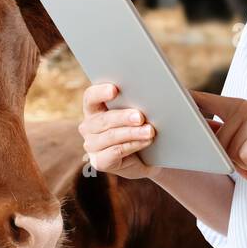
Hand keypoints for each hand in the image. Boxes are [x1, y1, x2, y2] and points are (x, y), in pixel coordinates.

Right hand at [78, 83, 222, 180]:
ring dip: (132, 133)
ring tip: (150, 130)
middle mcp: (89, 126)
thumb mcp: (143, 109)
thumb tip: (157, 86)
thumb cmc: (146, 124)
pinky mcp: (100, 161)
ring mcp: (92, 145)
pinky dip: (132, 146)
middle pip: (103, 119)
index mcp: (95, 107)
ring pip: (111, 136)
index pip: (91, 97)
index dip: (100, 92)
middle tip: (140, 116)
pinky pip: (115, 152)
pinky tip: (146, 142)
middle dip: (123, 117)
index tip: (115, 89)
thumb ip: (141, 98)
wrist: (152, 155)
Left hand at [188, 91, 246, 179]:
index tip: (170, 92)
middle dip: (232, 160)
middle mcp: (245, 107)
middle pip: (217, 141)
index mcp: (238, 107)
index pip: (207, 101)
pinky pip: (245, 156)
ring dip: (245, 164)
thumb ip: (226, 136)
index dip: (189, 99)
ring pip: (230, 151)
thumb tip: (200, 138)